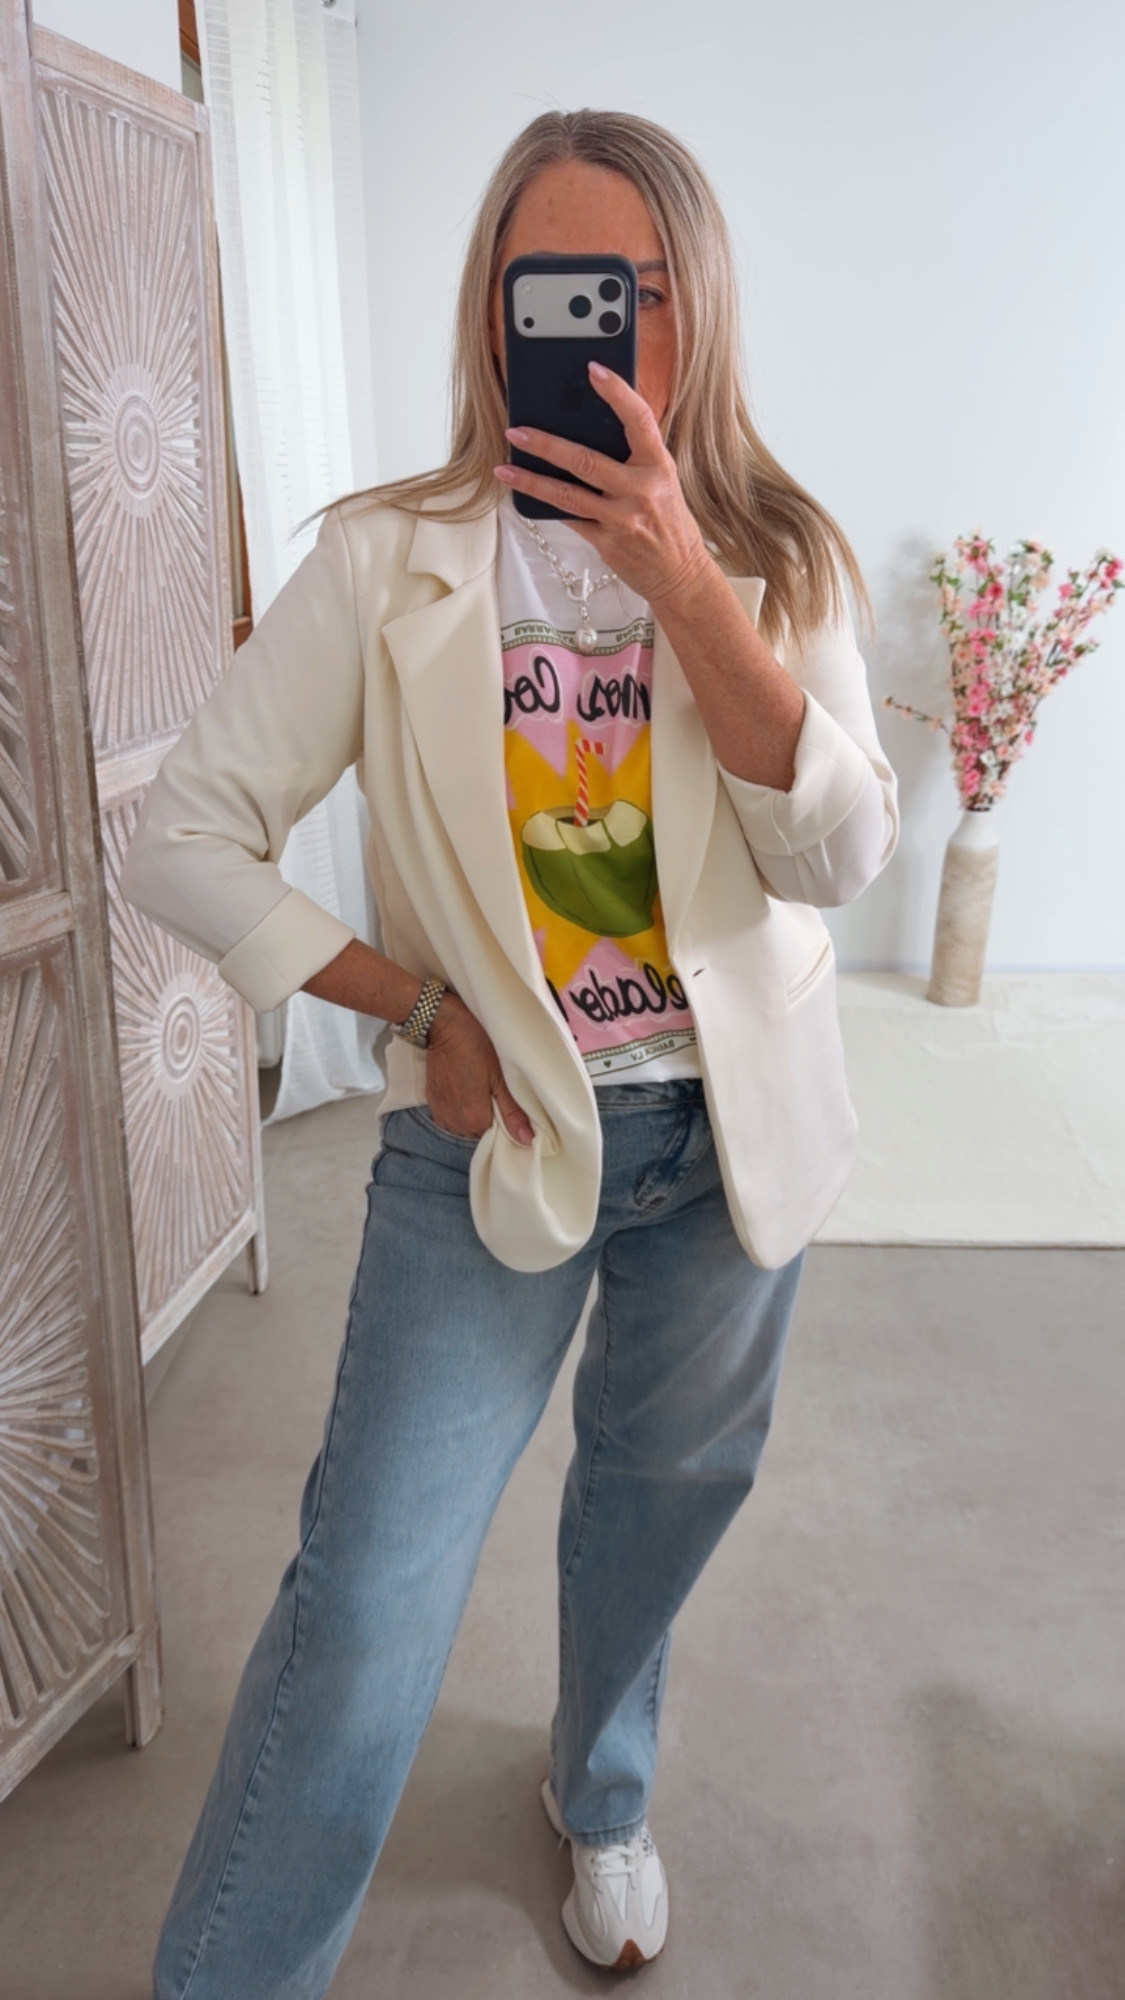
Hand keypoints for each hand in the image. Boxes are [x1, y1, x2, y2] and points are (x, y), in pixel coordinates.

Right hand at [424, 993, 534, 1145]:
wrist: (445, 1027)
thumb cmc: (477, 1047)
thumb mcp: (501, 1078)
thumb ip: (513, 1113)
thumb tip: (527, 1141)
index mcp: (474, 1119)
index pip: (495, 1136)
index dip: (504, 1122)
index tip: (508, 1105)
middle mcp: (455, 1122)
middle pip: (478, 1133)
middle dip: (488, 1119)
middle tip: (495, 1094)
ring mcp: (440, 1113)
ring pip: (462, 1126)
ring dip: (472, 1115)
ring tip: (479, 1092)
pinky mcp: (431, 1101)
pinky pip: (449, 1117)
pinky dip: (458, 1109)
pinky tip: (465, 1091)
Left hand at [494, 362, 712, 607]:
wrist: (679, 573)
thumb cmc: (668, 520)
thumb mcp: (662, 479)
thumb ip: (635, 455)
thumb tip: (589, 427)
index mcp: (658, 465)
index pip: (639, 419)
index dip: (617, 392)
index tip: (594, 369)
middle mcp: (641, 489)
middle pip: (586, 460)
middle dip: (546, 444)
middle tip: (515, 431)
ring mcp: (622, 518)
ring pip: (568, 494)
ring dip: (531, 480)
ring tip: (504, 468)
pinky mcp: (607, 542)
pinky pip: (570, 519)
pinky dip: (547, 506)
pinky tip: (524, 494)